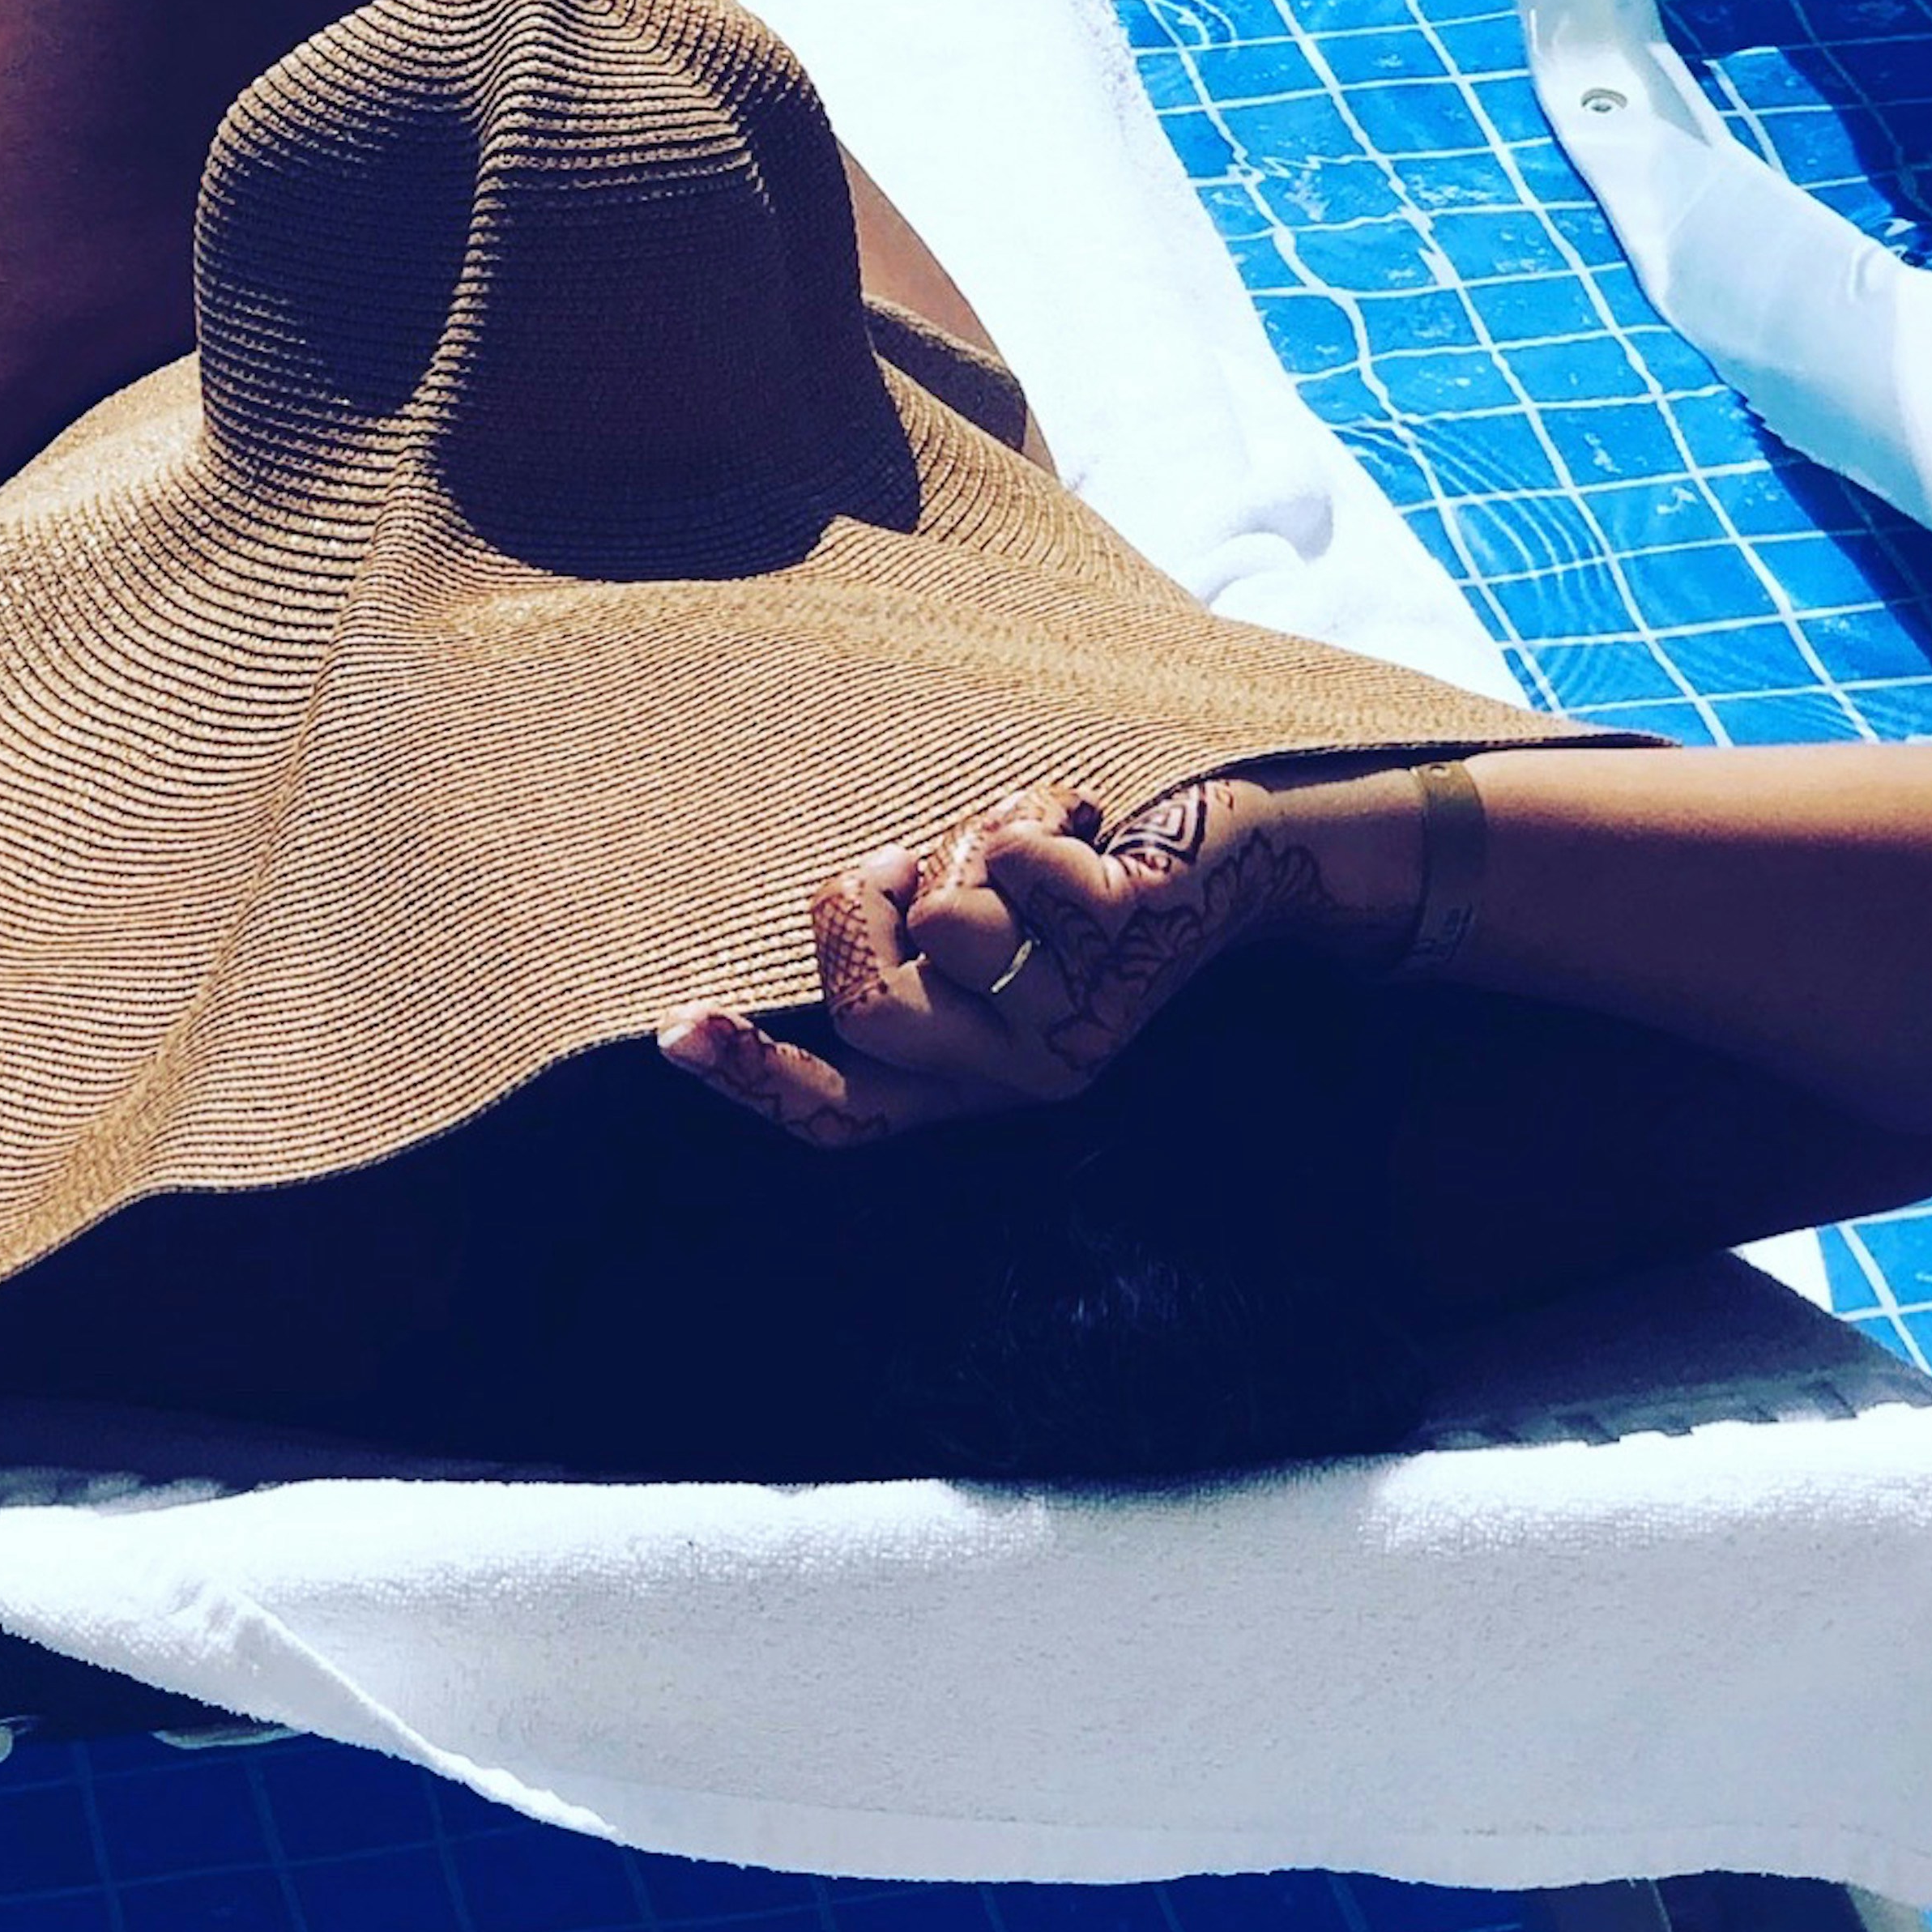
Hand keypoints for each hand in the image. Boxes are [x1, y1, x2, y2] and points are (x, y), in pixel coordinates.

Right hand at [657, 778, 1323, 1149]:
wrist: (1256, 860)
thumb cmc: (1099, 883)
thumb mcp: (997, 933)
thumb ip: (918, 945)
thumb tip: (849, 907)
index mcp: (978, 1081)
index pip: (845, 1118)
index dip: (755, 1079)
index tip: (675, 1031)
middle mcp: (1023, 1074)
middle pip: (869, 1005)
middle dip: (859, 903)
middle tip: (910, 858)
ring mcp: (1078, 1015)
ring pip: (942, 925)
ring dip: (961, 845)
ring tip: (1023, 836)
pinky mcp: (1122, 947)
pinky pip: (1013, 867)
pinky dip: (1029, 813)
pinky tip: (1086, 822)